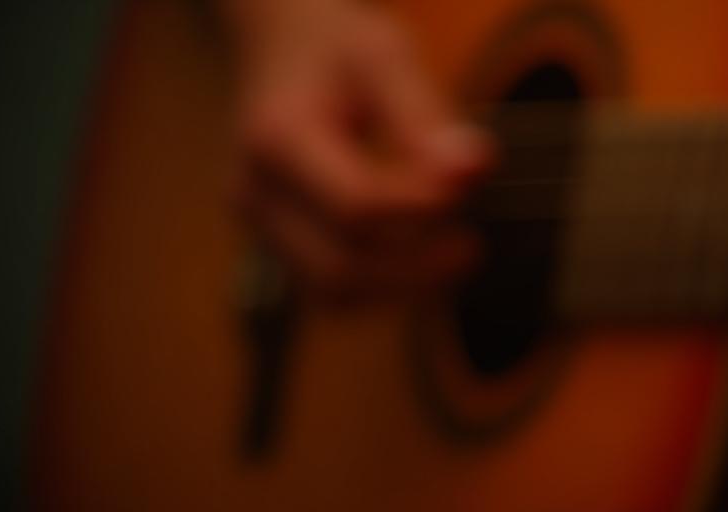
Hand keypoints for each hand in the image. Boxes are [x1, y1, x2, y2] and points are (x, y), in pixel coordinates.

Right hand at [227, 0, 488, 297]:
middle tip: (472, 244)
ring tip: (454, 254)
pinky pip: (330, 290)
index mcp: (277, 138)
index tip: (467, 192)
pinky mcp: (276, 245)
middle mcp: (255, 192)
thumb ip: (425, 116)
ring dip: (403, 286)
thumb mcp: (384, 57)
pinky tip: (422, 258)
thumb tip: (471, 171)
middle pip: (339, 266)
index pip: (356, 206)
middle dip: (416, 267)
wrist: (279, 48)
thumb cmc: (335, 50)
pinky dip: (382, 286)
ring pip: (333, 293)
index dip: (420, 212)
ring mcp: (259, 226)